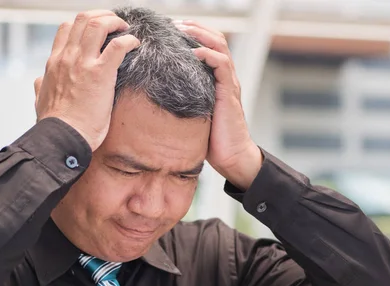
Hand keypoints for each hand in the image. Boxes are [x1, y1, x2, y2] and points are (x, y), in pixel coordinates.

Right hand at [34, 10, 139, 151]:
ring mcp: (83, 63)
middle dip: (103, 16)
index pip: (66, 29)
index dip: (84, 24)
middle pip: (83, 19)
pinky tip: (135, 44)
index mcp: (54, 63)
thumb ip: (40, 87)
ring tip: (126, 29)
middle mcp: (67, 58)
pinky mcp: (100, 74)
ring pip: (98, 25)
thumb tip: (38, 82)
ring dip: (116, 23)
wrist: (62, 137)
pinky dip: (129, 41)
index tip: (98, 30)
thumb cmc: (55, 125)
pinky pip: (117, 46)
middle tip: (116, 24)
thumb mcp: (40, 100)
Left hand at [175, 21, 262, 190]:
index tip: (173, 29)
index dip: (194, 34)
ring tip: (182, 30)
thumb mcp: (195, 114)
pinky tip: (194, 52)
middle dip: (196, 27)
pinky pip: (222, 65)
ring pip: (220, 47)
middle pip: (217, 39)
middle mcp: (226, 78)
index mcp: (218, 81)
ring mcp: (229, 84)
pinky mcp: (229, 93)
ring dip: (201, 35)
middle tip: (174, 23)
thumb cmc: (212, 141)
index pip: (210, 46)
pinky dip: (208, 54)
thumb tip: (158, 96)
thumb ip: (184, 100)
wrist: (232, 157)